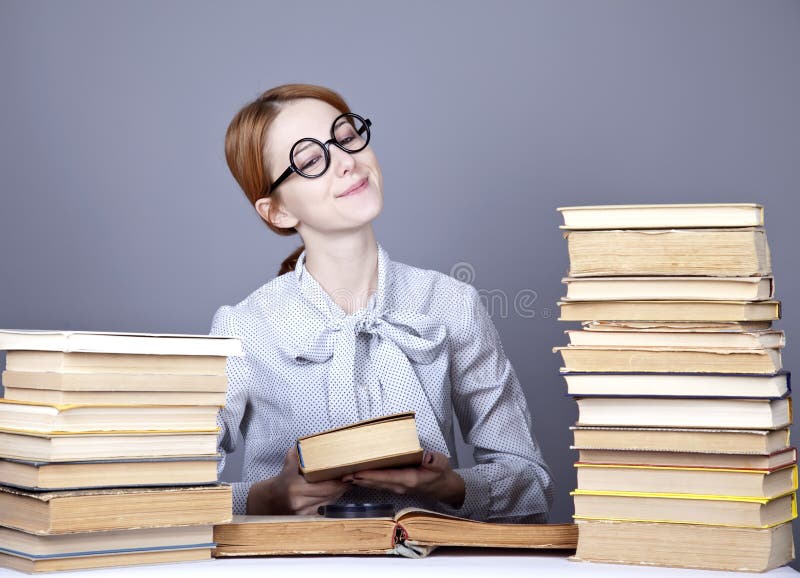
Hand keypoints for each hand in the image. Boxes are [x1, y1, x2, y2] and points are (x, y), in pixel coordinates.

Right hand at [246, 446, 350, 514]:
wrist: (269, 501)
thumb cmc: (281, 482)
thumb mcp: (287, 467)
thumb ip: (295, 456)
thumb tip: (304, 444)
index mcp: (295, 488)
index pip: (325, 486)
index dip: (339, 481)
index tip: (349, 474)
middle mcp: (299, 502)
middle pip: (329, 495)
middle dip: (342, 486)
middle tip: (352, 477)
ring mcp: (303, 513)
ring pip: (329, 502)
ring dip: (338, 493)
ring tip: (346, 483)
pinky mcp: (305, 519)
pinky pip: (324, 508)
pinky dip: (331, 500)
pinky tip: (336, 493)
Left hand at [342, 451, 465, 508]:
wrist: (443, 487)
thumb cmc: (440, 473)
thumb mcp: (441, 464)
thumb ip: (435, 461)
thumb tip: (428, 457)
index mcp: (409, 479)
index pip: (386, 477)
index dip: (371, 475)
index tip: (357, 472)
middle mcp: (399, 485)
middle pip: (375, 482)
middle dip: (358, 478)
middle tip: (342, 474)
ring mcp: (396, 487)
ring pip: (374, 485)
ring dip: (359, 481)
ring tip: (344, 476)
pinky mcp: (394, 486)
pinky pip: (377, 484)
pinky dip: (365, 481)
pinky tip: (355, 478)